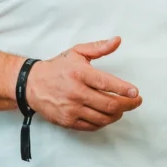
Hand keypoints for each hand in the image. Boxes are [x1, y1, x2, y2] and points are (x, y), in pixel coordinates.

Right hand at [27, 37, 141, 131]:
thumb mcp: (76, 52)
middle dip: (127, 104)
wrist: (31, 84)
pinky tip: (107, 115)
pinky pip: (92, 126)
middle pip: (108, 104)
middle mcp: (75, 92)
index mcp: (79, 73)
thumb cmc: (57, 67)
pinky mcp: (67, 121)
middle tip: (136, 102)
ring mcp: (71, 109)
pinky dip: (103, 122)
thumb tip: (117, 41)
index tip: (135, 92)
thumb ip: (98, 47)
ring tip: (122, 108)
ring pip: (102, 117)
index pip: (106, 83)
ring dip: (117, 114)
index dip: (124, 89)